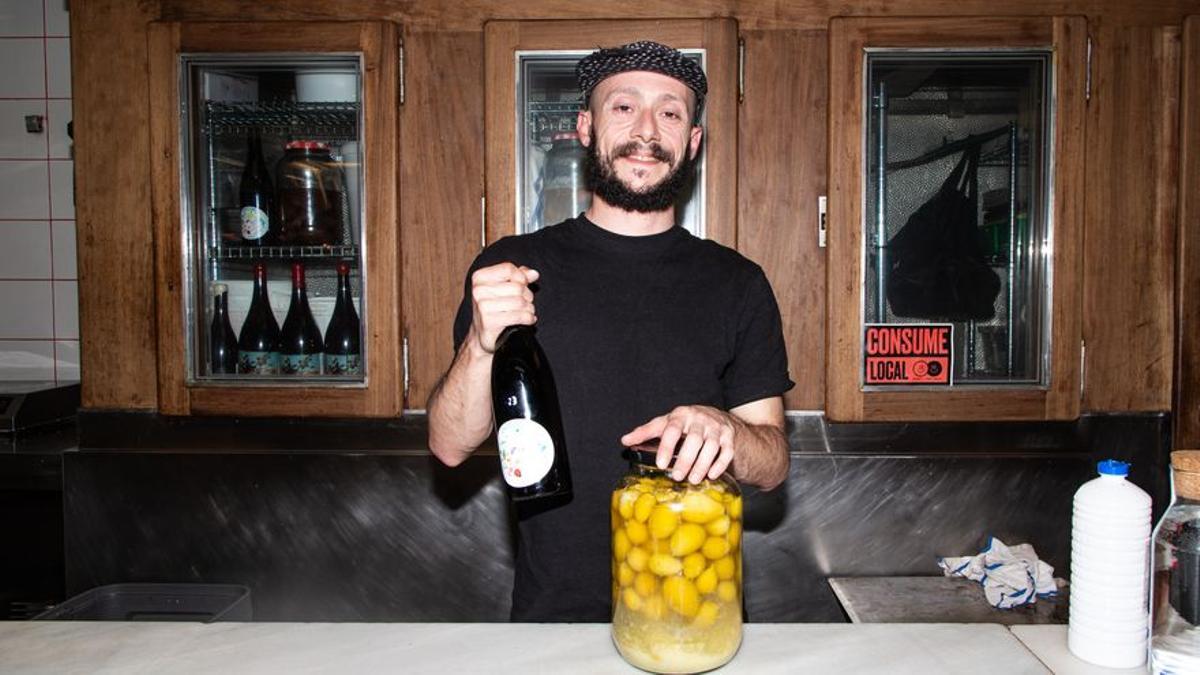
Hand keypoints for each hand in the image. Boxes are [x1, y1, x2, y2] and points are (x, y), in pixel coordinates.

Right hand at [468, 262, 538, 352]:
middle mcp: (478, 290)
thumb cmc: (494, 308)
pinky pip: (519, 316)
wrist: (481, 334)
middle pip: (517, 287)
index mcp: (479, 277)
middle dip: (528, 295)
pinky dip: (528, 318)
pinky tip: (529, 319)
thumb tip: (534, 273)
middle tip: (526, 302)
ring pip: (520, 302)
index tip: (524, 285)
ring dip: (529, 308)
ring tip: (527, 311)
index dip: (522, 277)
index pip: (508, 269)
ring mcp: (483, 306)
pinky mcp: (489, 321)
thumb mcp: (503, 288)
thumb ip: (519, 277)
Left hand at [621, 406, 740, 483]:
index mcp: (681, 415)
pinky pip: (727, 451)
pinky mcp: (729, 437)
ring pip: (711, 446)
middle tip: (677, 477)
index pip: (672, 429)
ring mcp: (716, 428)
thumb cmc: (685, 423)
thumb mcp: (665, 423)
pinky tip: (712, 475)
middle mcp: (700, 419)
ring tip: (693, 479)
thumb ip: (646, 432)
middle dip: (686, 460)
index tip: (661, 464)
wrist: (717, 418)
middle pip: (693, 439)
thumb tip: (625, 440)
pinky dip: (720, 464)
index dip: (666, 446)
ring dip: (702, 464)